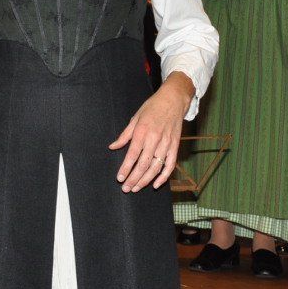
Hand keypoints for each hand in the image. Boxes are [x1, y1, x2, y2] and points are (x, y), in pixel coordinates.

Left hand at [109, 77, 191, 192]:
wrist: (173, 100)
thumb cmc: (152, 108)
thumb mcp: (135, 118)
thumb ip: (124, 135)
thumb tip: (112, 147)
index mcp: (142, 132)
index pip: (132, 155)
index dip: (125, 168)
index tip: (120, 178)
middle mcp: (154, 139)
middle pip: (143, 164)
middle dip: (134, 178)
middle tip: (126, 188)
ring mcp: (166, 144)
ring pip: (155, 167)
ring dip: (145, 180)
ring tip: (136, 188)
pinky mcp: (175, 146)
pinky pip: (170, 165)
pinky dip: (164, 176)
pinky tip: (156, 184)